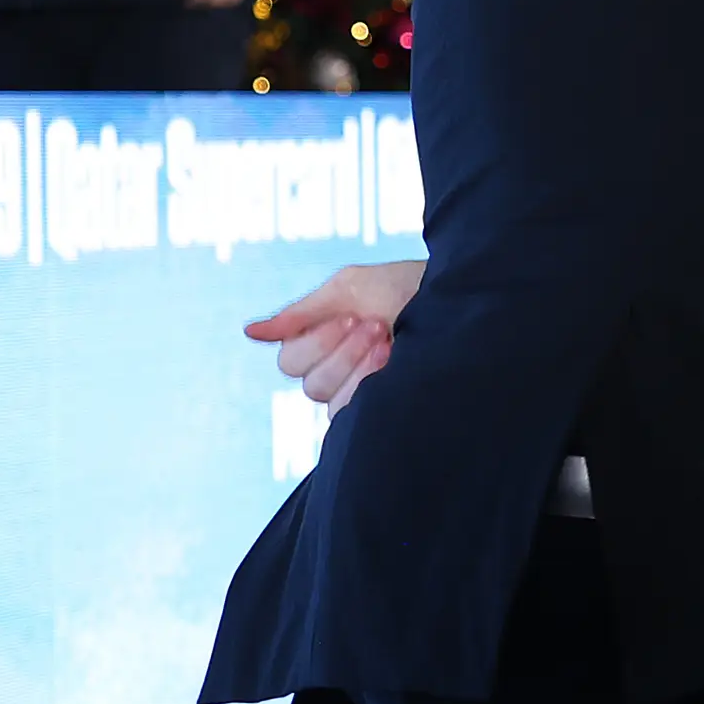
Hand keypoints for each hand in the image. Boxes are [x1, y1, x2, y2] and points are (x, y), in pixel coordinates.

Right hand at [246, 258, 426, 406]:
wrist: (454, 302)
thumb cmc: (405, 287)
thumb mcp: (351, 287)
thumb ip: (301, 312)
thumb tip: (250, 332)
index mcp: (319, 340)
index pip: (290, 362)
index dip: (317, 342)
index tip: (353, 317)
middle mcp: (333, 370)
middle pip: (308, 383)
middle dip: (342, 353)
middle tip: (375, 327)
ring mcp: (355, 392)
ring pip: (328, 399)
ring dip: (358, 368)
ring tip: (388, 342)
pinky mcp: (376, 409)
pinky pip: (349, 415)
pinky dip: (367, 390)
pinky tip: (392, 365)